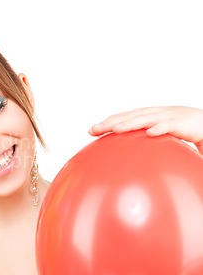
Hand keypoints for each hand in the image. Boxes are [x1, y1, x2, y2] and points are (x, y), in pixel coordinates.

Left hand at [88, 106, 202, 154]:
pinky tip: (150, 133)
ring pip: (146, 118)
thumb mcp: (161, 137)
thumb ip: (146, 145)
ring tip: (116, 129)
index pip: (124, 117)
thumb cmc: (183, 130)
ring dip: (130, 123)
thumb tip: (129, 161)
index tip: (91, 131)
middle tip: (94, 130)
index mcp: (148, 116)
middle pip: (129, 116)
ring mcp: (168, 116)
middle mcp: (155, 113)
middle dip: (111, 122)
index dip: (108, 122)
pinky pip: (170, 125)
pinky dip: (160, 128)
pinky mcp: (182, 122)